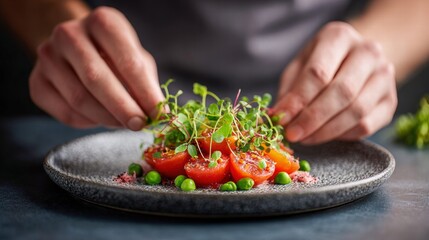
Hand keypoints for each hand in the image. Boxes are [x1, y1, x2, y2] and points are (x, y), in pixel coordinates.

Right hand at [29, 7, 163, 129]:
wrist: (75, 47)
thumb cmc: (114, 54)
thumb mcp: (136, 58)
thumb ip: (146, 83)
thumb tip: (157, 114)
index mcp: (102, 22)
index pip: (127, 61)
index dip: (145, 92)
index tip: (157, 114)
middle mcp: (69, 34)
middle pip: (96, 79)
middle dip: (122, 108)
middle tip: (139, 125)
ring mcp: (48, 57)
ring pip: (79, 99)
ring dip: (106, 118)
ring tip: (123, 123)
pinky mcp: (36, 82)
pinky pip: (65, 112)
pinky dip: (88, 122)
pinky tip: (100, 118)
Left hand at [273, 22, 396, 143]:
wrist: (356, 60)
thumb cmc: (321, 63)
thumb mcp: (299, 67)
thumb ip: (289, 91)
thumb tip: (279, 117)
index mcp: (338, 37)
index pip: (318, 73)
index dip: (298, 100)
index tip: (282, 120)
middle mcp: (367, 52)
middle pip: (341, 92)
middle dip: (312, 119)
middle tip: (293, 134)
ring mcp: (384, 76)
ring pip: (356, 112)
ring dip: (326, 131)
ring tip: (305, 138)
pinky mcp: (390, 101)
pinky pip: (366, 125)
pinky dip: (342, 136)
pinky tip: (325, 135)